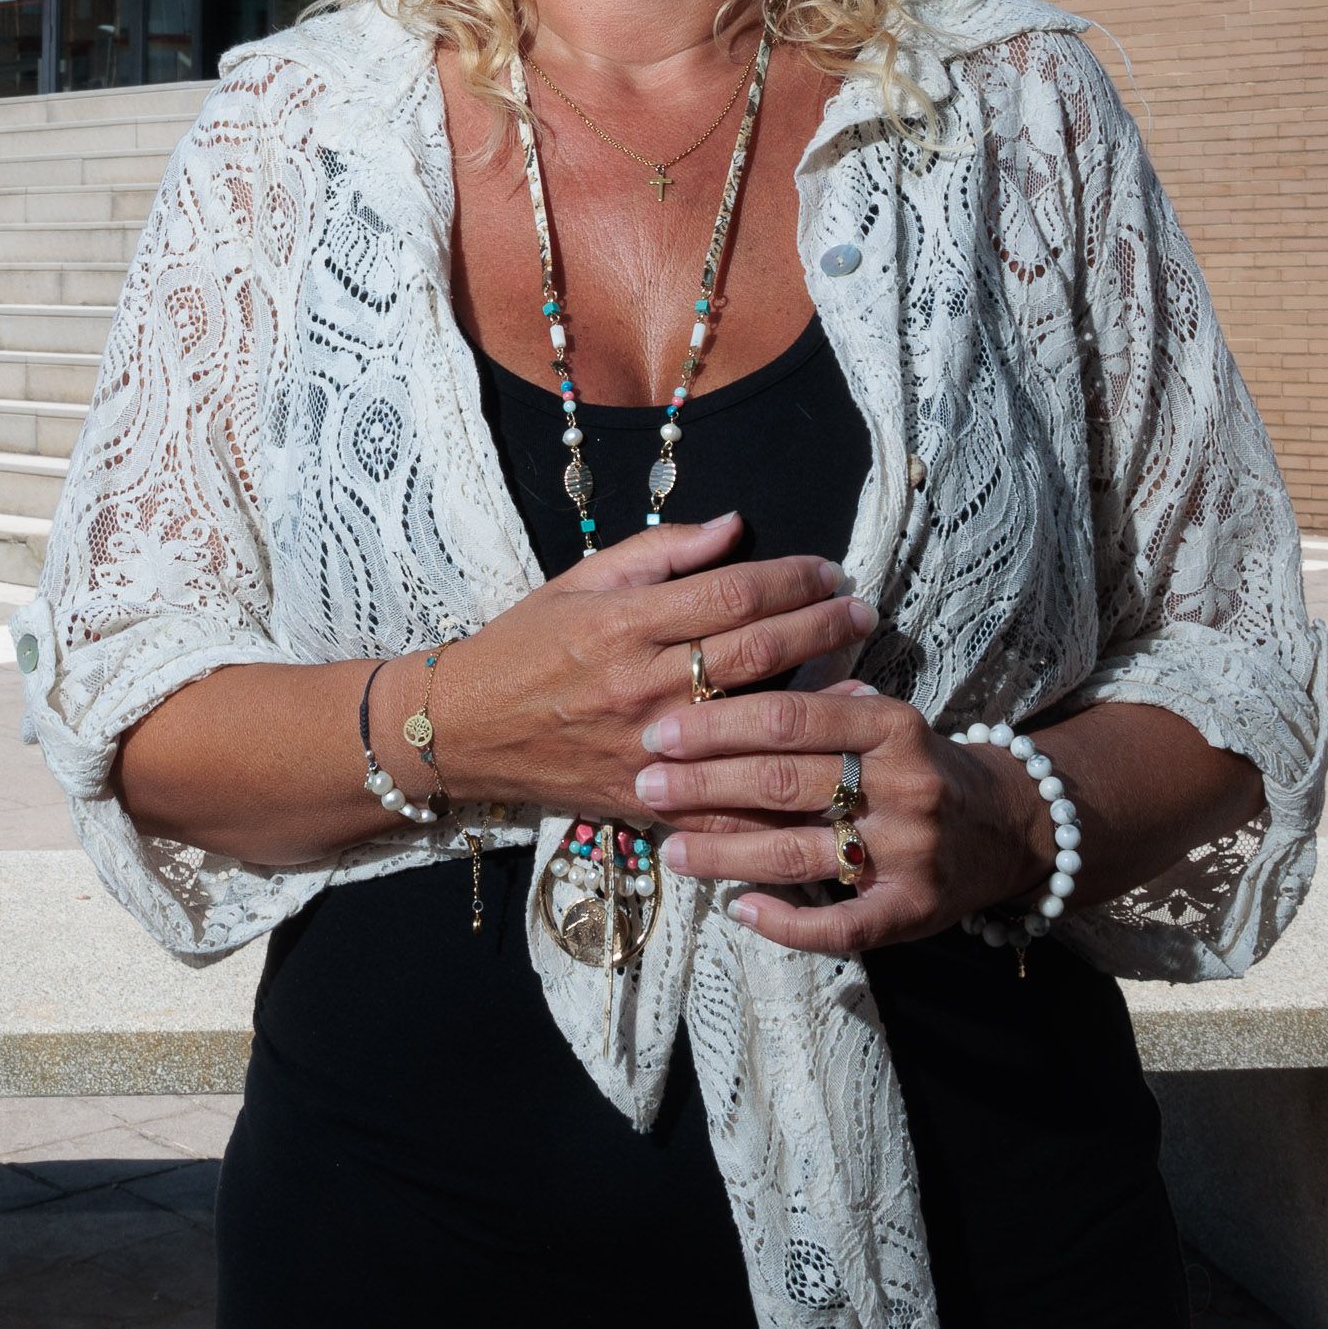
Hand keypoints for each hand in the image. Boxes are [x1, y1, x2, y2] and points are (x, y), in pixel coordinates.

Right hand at [424, 515, 879, 823]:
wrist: (462, 729)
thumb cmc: (523, 644)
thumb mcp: (580, 580)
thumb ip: (661, 551)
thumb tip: (735, 526)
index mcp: (624, 622)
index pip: (731, 593)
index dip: (792, 578)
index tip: (830, 571)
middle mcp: (640, 684)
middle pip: (755, 650)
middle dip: (823, 626)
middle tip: (864, 612)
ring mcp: (646, 747)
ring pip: (752, 722)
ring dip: (819, 700)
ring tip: (864, 680)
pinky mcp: (643, 797)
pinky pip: (724, 802)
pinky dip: (776, 790)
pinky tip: (817, 772)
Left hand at [632, 680, 1049, 955]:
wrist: (1008, 827)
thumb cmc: (920, 766)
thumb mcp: (885, 720)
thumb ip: (823, 707)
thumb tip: (734, 685)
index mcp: (892, 725)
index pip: (789, 718)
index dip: (717, 723)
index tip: (660, 730)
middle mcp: (904, 786)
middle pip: (784, 782)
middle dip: (704, 783)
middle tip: (646, 784)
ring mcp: (910, 853)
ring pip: (797, 853)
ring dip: (723, 853)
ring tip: (670, 849)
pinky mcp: (913, 911)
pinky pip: (839, 925)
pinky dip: (784, 921)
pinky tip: (739, 909)